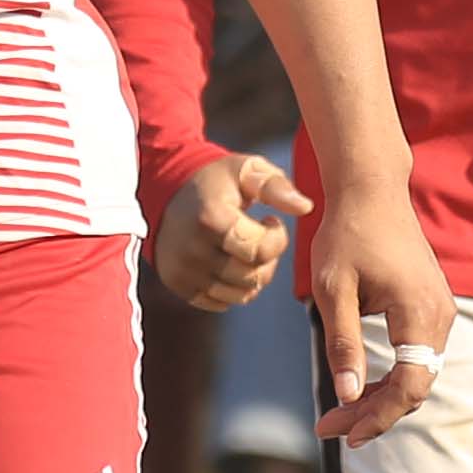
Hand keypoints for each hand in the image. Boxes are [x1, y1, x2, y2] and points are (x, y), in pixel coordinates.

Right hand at [158, 153, 302, 314]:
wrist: (167, 192)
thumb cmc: (216, 180)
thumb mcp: (246, 170)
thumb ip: (276, 186)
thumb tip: (305, 207)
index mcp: (210, 218)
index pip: (259, 251)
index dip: (276, 238)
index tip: (271, 221)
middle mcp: (193, 250)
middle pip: (252, 277)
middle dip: (266, 259)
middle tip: (258, 237)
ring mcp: (183, 271)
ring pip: (240, 295)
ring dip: (252, 276)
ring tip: (244, 250)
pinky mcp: (179, 285)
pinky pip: (222, 302)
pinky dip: (233, 287)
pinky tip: (229, 261)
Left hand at [294, 169, 454, 447]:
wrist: (371, 191)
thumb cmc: (347, 235)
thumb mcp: (333, 291)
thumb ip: (342, 344)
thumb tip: (347, 396)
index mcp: (419, 311)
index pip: (411, 385)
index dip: (380, 416)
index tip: (345, 434)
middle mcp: (440, 314)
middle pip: (416, 386)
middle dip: (374, 412)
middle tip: (329, 427)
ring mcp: (440, 310)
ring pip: (417, 373)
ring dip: (381, 397)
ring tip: (338, 412)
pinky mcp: (432, 306)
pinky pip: (416, 355)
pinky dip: (390, 376)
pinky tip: (358, 385)